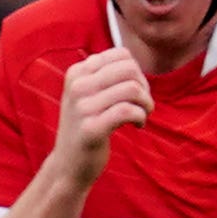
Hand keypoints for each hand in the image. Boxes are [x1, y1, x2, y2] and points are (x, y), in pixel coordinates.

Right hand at [51, 47, 151, 185]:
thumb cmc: (88, 124)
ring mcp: (82, 107)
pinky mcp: (91, 128)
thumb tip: (129, 58)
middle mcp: (76, 86)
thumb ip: (105, 74)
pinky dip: (141, 118)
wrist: (70, 162)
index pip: (122, 55)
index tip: (135, 91)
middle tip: (142, 105)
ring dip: (146, 104)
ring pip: (132, 89)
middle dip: (145, 87)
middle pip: (130, 70)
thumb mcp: (89, 94)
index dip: (138, 72)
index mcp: (77, 72)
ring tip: (141, 115)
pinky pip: (128, 111)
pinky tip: (137, 126)